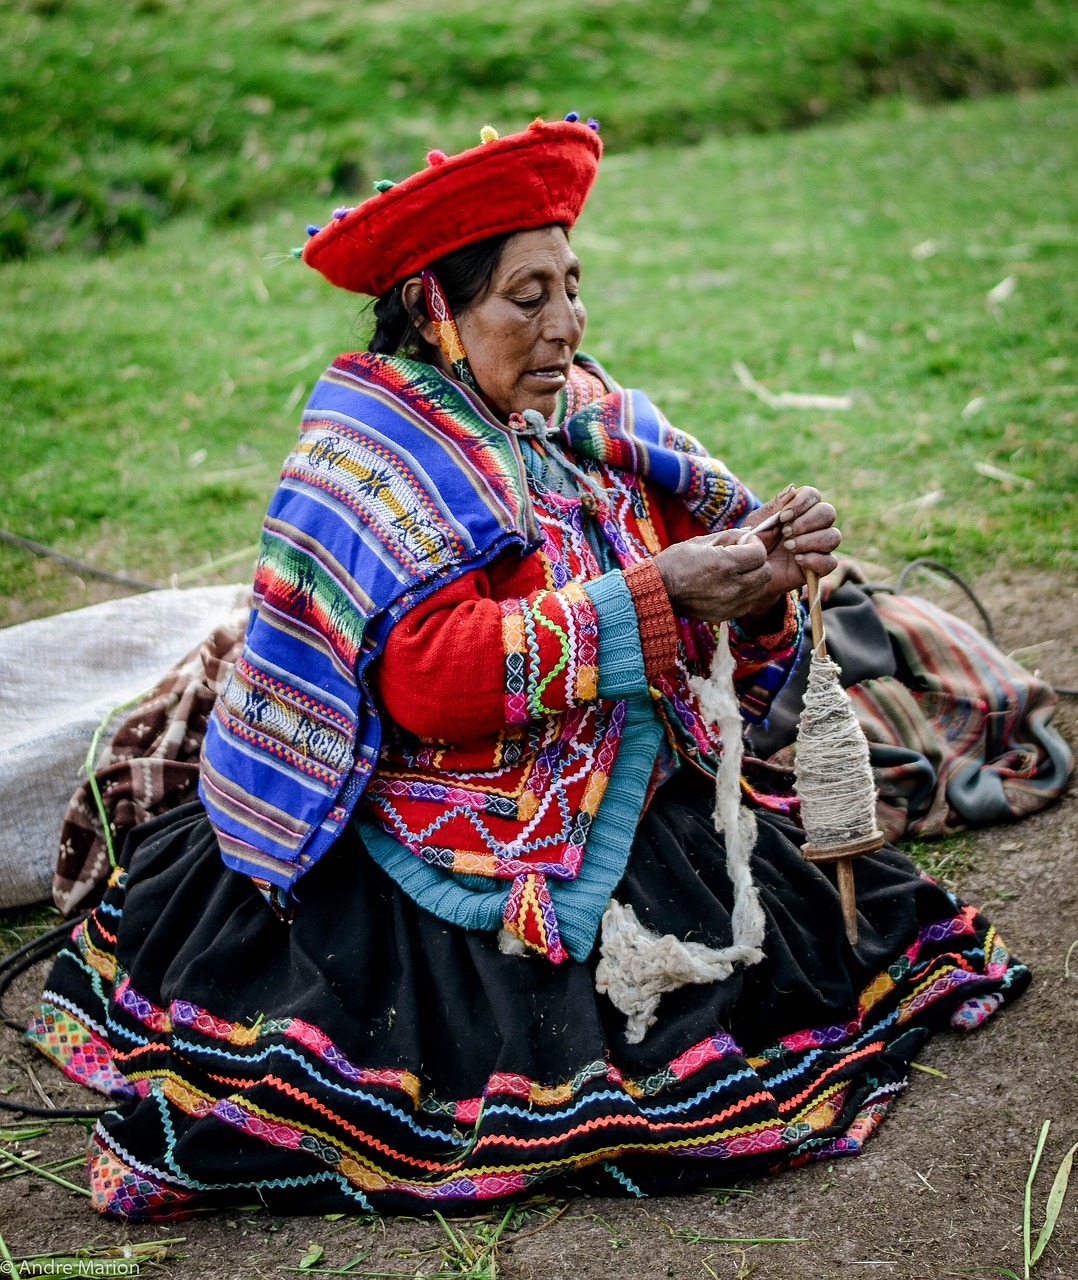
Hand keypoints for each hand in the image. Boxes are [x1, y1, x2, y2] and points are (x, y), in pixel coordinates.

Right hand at [652, 530, 773, 624]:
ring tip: (737, 573)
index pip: (760, 553)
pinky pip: (748, 603)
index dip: (755, 544)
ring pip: (760, 589)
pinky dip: (746, 594)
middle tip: (744, 557)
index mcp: (725, 564)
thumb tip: (748, 533)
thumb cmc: (676, 562)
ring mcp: (730, 603)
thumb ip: (729, 536)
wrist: (658, 590)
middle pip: (765, 573)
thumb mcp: (700, 541)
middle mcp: (731, 586)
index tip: (746, 542)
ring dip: (754, 578)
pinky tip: (731, 587)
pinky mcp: (725, 615)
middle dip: (758, 561)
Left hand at [740, 484, 840, 604]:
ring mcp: (818, 546)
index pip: (813, 495)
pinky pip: (831, 562)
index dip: (802, 503)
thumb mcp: (758, 523)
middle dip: (806, 522)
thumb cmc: (753, 544)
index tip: (784, 516)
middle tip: (785, 533)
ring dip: (810, 540)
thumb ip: (775, 506)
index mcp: (799, 510)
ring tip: (788, 547)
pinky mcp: (819, 567)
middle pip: (828, 513)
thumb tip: (792, 489)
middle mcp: (813, 526)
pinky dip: (815, 559)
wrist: (750, 572)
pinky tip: (797, 560)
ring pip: (834, 536)